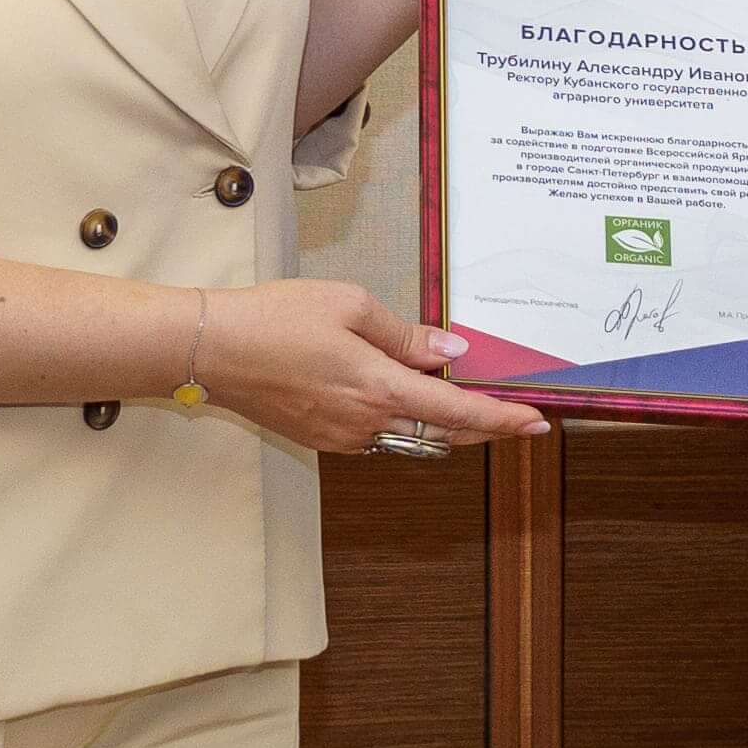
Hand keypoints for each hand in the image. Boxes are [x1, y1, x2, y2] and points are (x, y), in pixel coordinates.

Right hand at [192, 280, 549, 453]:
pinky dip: (400, 418)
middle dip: (484, 428)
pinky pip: (378, 434)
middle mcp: (366, 424)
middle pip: (443, 433)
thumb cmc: (276, 319)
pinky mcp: (322, 439)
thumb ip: (406, 335)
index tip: (537, 423)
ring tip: (462, 398)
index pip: (459, 412)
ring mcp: (342, 438)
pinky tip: (398, 393)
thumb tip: (451, 353)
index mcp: (380, 389)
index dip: (503, 419)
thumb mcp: (351, 307)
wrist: (211, 350)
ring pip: (409, 435)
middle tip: (516, 416)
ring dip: (440, 422)